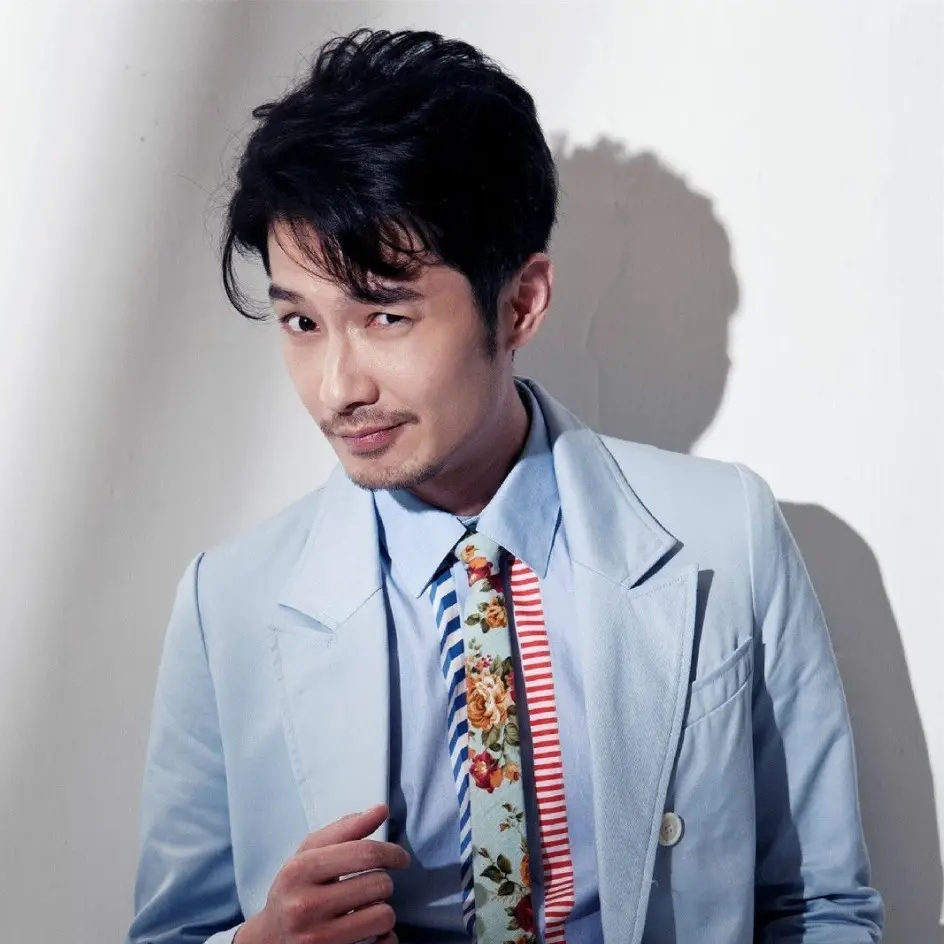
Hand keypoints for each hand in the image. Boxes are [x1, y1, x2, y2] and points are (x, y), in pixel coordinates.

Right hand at [235, 803, 409, 943]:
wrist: (267, 941)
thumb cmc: (294, 890)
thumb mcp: (309, 854)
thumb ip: (345, 829)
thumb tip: (381, 809)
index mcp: (300, 870)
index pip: (364, 853)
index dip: (392, 852)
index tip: (401, 858)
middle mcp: (304, 906)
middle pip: (379, 884)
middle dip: (382, 883)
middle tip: (369, 887)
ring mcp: (317, 940)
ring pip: (384, 916)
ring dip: (382, 911)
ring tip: (364, 910)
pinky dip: (383, 938)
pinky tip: (366, 933)